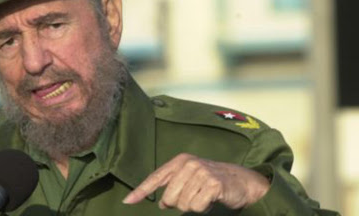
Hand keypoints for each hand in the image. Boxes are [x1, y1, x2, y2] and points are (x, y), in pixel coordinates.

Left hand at [122, 153, 269, 212]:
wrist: (241, 181)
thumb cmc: (212, 180)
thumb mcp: (190, 178)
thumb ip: (173, 186)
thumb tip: (160, 203)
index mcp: (180, 161)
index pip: (156, 178)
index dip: (141, 191)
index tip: (127, 201)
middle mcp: (189, 164)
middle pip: (169, 197)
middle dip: (178, 204)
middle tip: (193, 197)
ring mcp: (201, 172)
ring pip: (183, 204)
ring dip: (193, 206)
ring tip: (203, 196)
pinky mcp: (212, 184)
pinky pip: (197, 206)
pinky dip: (203, 208)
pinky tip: (210, 199)